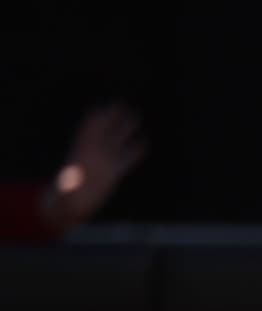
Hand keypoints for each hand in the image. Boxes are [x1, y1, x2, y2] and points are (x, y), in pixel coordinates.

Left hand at [42, 103, 148, 229]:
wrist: (72, 207)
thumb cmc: (67, 199)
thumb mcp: (66, 193)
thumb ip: (68, 188)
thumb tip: (69, 183)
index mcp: (82, 155)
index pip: (88, 132)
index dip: (95, 120)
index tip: (103, 109)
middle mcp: (93, 155)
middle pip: (104, 132)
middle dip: (113, 118)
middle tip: (124, 103)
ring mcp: (104, 162)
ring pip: (116, 141)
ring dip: (125, 129)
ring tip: (136, 116)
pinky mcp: (113, 173)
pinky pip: (126, 158)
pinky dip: (135, 151)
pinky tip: (145, 144)